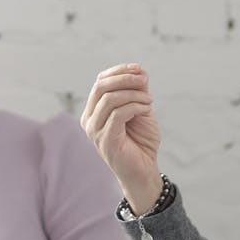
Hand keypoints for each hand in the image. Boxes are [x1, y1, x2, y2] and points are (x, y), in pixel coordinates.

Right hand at [80, 64, 163, 210]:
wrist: (144, 171)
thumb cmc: (141, 142)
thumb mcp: (141, 110)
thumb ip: (137, 92)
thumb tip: (140, 71)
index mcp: (94, 110)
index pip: (100, 81)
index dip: (119, 71)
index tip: (139, 68)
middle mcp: (89, 119)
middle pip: (100, 86)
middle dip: (125, 78)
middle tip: (145, 80)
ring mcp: (94, 130)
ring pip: (109, 99)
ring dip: (134, 94)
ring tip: (150, 100)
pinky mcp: (105, 140)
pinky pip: (118, 114)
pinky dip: (135, 106)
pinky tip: (147, 109)